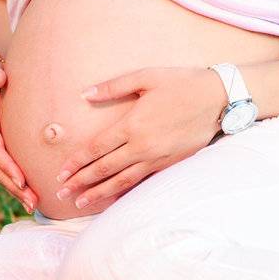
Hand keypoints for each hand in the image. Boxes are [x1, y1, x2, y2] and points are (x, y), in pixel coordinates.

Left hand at [53, 66, 227, 212]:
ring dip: (98, 192)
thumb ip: (113, 87)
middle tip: (61, 193)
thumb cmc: (180, 83)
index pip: (96, 148)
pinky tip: (113, 199)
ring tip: (80, 202)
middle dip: (80, 182)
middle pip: (104, 169)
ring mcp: (157, 158)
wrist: (218, 99)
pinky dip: (124, 192)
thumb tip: (84, 94)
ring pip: (121, 181)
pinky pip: (142, 182)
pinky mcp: (170, 164)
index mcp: (132, 124)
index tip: (60, 172)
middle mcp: (142, 146)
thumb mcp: (145, 76)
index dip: (77, 162)